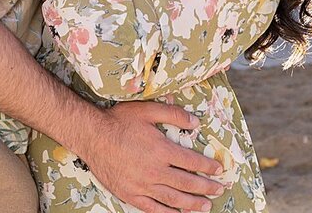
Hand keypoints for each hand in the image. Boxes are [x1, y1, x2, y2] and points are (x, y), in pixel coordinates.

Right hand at [79, 102, 224, 212]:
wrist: (92, 136)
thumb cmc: (119, 120)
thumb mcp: (147, 110)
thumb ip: (173, 114)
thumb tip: (196, 122)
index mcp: (161, 150)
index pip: (192, 161)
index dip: (208, 166)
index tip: (219, 169)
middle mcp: (154, 171)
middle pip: (187, 183)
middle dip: (206, 187)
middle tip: (219, 189)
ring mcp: (142, 185)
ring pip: (173, 199)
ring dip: (192, 204)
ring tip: (206, 206)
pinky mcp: (130, 194)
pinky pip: (152, 208)